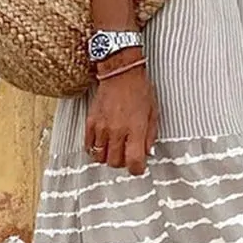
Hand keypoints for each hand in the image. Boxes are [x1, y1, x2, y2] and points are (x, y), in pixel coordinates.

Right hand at [85, 52, 157, 175]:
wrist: (120, 73)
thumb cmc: (139, 90)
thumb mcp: (154, 113)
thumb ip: (150, 136)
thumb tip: (147, 153)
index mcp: (136, 129)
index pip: (134, 162)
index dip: (137, 169)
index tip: (139, 166)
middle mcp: (117, 131)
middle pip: (115, 163)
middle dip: (123, 163)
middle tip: (127, 154)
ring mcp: (102, 127)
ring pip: (100, 157)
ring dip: (109, 157)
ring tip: (115, 149)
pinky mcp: (91, 122)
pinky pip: (89, 146)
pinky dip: (95, 149)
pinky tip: (103, 143)